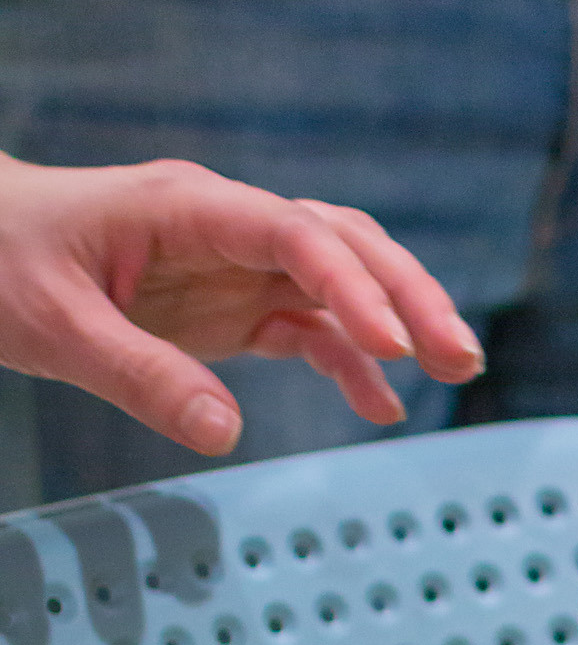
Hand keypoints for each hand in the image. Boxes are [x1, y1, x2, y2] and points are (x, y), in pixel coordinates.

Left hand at [0, 154, 483, 454]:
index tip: (392, 344)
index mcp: (187, 208)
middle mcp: (226, 228)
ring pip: (339, 281)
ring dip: (396, 321)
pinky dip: (347, 363)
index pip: (296, 234)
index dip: (352, 286)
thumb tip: (227, 436)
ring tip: (451, 371)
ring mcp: (232, 265)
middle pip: (343, 244)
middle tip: (456, 355)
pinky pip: (305, 327)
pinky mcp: (228, 304)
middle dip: (407, 295)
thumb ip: (140, 377)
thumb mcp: (54, 324)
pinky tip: (380, 407)